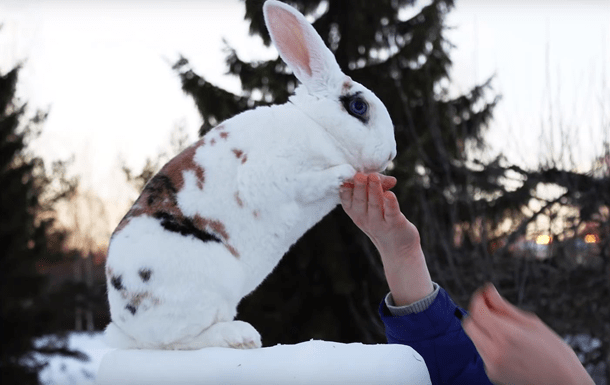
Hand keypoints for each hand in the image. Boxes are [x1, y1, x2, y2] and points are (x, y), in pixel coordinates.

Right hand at [340, 173, 432, 305]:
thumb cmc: (384, 220)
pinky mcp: (395, 224)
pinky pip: (391, 212)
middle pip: (360, 201)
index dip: (346, 187)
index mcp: (355, 212)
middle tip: (359, 175)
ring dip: (374, 190)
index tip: (347, 174)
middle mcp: (364, 218)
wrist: (399, 249)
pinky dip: (390, 203)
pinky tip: (390, 194)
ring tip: (373, 177)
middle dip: (360, 187)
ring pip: (375, 205)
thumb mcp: (376, 204)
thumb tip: (391, 179)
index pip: (346, 199)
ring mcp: (379, 223)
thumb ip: (381, 187)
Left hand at [463, 283, 593, 384]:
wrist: (564, 384)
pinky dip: (489, 344)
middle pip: (469, 324)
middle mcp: (494, 352)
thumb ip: (504, 306)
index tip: (485, 294)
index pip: (477, 311)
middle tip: (492, 309)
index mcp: (506, 335)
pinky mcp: (492, 374)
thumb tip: (488, 291)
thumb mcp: (532, 323)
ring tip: (506, 330)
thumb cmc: (555, 353)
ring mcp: (492, 365)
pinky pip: (482, 352)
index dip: (479, 299)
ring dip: (483, 329)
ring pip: (474, 338)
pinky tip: (508, 346)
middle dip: (477, 314)